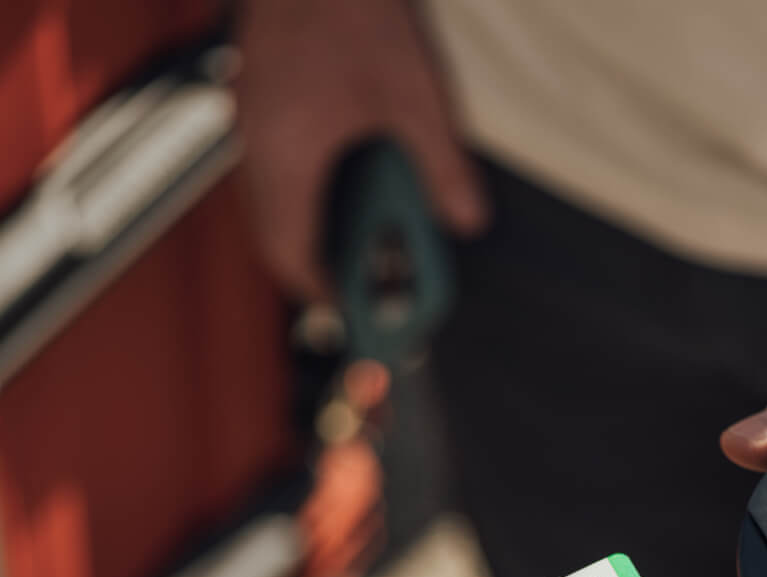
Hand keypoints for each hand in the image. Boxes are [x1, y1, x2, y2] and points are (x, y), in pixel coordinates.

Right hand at [236, 0, 486, 298]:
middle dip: (317, 264)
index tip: (353, 310)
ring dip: (311, 225)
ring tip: (361, 238)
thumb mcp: (417, 98)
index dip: (321, 291)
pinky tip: (346, 180)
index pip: (289, 253)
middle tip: (360, 281)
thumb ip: (444, 168)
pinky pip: (273, 163)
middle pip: (274, 233)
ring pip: (269, 199)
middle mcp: (257, 143)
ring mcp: (251, 116)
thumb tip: (468, 220)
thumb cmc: (354, 7)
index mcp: (288, 156)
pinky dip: (305, 188)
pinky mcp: (259, 93)